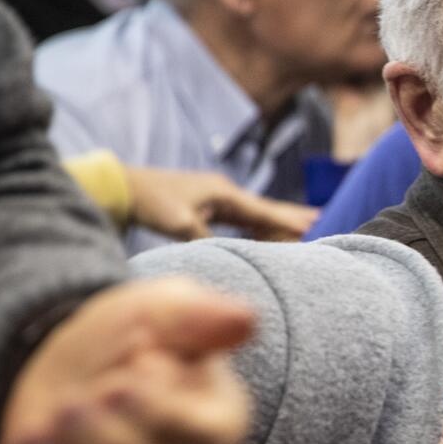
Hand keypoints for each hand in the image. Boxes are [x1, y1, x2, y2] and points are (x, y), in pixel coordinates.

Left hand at [0, 277, 254, 443]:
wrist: (78, 368)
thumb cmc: (133, 337)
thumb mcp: (166, 310)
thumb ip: (201, 315)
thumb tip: (244, 320)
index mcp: (219, 424)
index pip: (197, 438)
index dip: (155, 406)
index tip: (132, 365)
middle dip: (102, 437)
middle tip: (75, 401)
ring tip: (52, 417)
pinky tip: (33, 443)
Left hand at [125, 166, 316, 241]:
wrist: (121, 187)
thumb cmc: (151, 203)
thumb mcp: (181, 225)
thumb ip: (210, 239)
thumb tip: (234, 256)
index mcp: (224, 193)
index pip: (264, 211)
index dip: (289, 221)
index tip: (315, 227)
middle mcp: (224, 192)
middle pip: (265, 208)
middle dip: (291, 215)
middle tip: (320, 220)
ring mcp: (214, 198)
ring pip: (253, 212)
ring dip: (276, 220)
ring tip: (301, 224)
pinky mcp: (204, 206)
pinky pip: (239, 217)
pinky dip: (256, 224)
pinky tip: (262, 230)